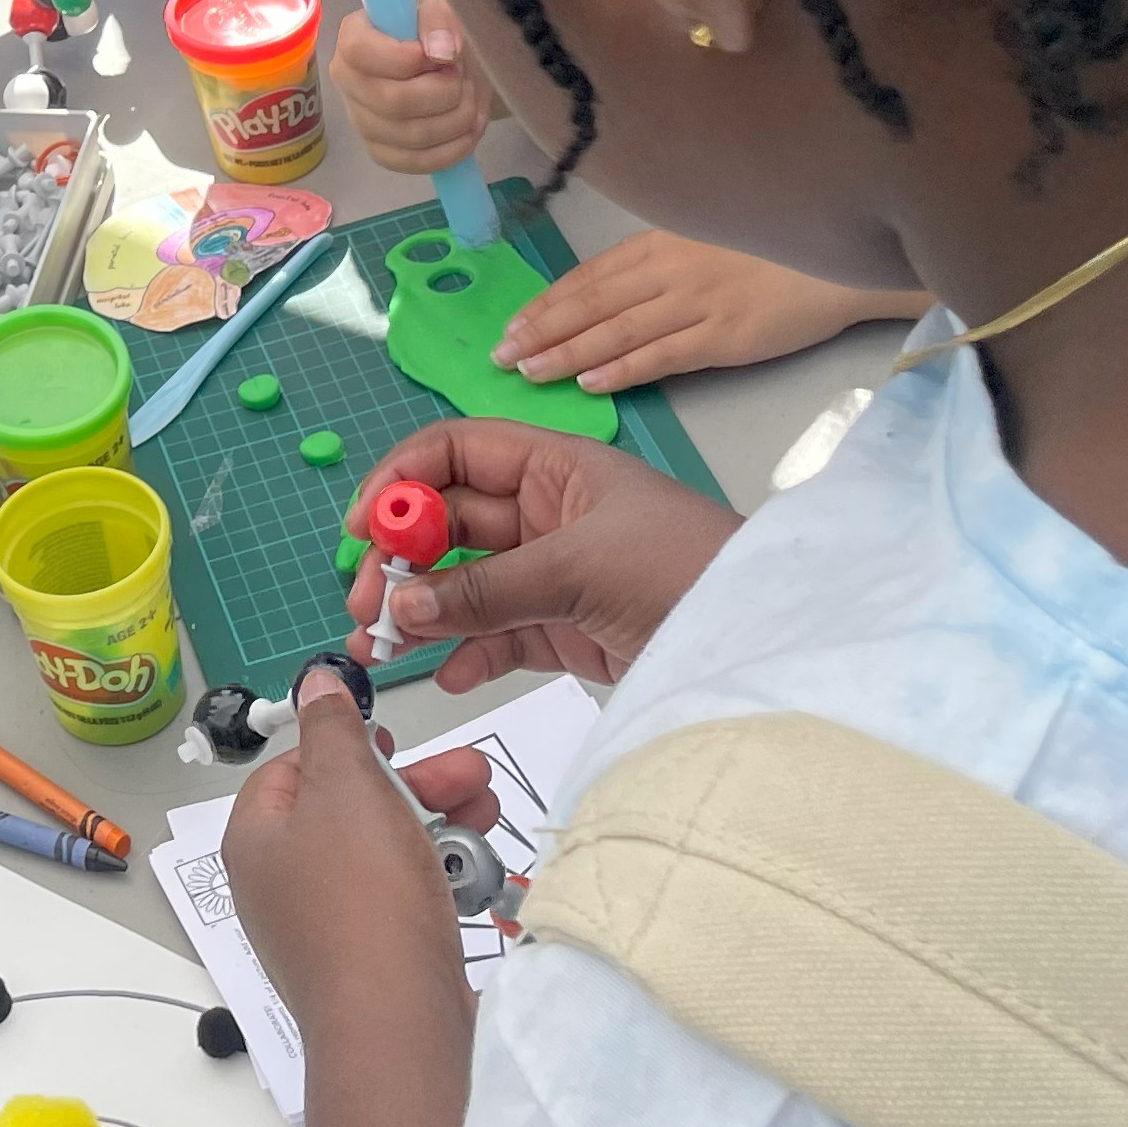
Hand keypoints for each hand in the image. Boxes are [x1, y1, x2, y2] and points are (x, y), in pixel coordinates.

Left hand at [222, 668, 478, 1126]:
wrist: (397, 1024)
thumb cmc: (363, 901)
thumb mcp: (347, 788)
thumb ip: (332, 729)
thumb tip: (313, 685)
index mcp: (255, 838)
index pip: (291, 768)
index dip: (345, 747)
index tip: (392, 743)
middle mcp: (278, 884)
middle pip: (345, 810)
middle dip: (414, 785)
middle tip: (469, 774)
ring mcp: (322, 928)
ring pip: (380, 853)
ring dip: (435, 823)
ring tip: (486, 812)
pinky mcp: (366, 962)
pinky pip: (398, 901)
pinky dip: (434, 876)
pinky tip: (473, 868)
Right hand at [331, 3, 487, 172]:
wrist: (454, 68)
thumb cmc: (442, 34)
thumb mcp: (445, 10)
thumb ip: (440, 18)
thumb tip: (441, 51)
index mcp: (354, 38)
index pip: (359, 52)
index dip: (402, 58)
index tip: (439, 55)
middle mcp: (348, 81)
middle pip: (391, 101)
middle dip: (443, 92)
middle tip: (462, 78)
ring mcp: (362, 121)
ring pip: (409, 135)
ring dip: (456, 119)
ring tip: (469, 99)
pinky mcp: (382, 152)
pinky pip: (414, 162)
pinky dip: (451, 150)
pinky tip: (466, 130)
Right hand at [341, 417, 736, 691]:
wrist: (766, 642)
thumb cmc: (685, 570)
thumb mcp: (580, 569)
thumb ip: (486, 589)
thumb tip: (400, 605)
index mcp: (553, 467)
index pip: (455, 453)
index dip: (401, 480)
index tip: (361, 528)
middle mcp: (547, 513)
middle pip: (449, 523)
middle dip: (401, 559)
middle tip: (364, 605)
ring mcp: (554, 574)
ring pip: (465, 584)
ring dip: (421, 612)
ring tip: (381, 647)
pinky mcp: (567, 630)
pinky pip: (497, 634)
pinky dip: (466, 652)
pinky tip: (446, 672)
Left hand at [496, 233, 930, 393]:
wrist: (839, 260)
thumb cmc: (770, 250)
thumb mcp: (703, 240)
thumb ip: (657, 263)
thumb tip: (604, 294)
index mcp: (660, 241)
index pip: (588, 275)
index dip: (546, 302)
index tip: (511, 324)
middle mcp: (669, 268)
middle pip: (591, 302)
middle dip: (541, 329)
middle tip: (501, 355)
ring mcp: (696, 302)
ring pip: (616, 330)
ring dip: (567, 353)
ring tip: (530, 372)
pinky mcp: (725, 337)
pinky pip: (662, 355)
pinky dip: (622, 368)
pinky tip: (590, 382)